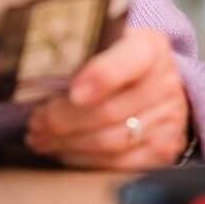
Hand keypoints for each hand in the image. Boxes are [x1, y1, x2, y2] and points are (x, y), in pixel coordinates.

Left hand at [25, 27, 190, 168]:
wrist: (157, 80)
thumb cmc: (118, 56)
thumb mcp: (106, 39)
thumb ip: (81, 49)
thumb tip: (36, 67)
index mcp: (150, 47)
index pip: (127, 61)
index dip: (101, 77)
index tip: (73, 92)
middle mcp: (165, 83)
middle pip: (110, 110)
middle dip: (65, 120)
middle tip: (36, 120)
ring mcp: (168, 120)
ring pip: (111, 141)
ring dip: (69, 143)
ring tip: (41, 137)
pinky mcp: (164, 150)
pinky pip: (119, 165)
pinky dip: (84, 160)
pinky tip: (63, 151)